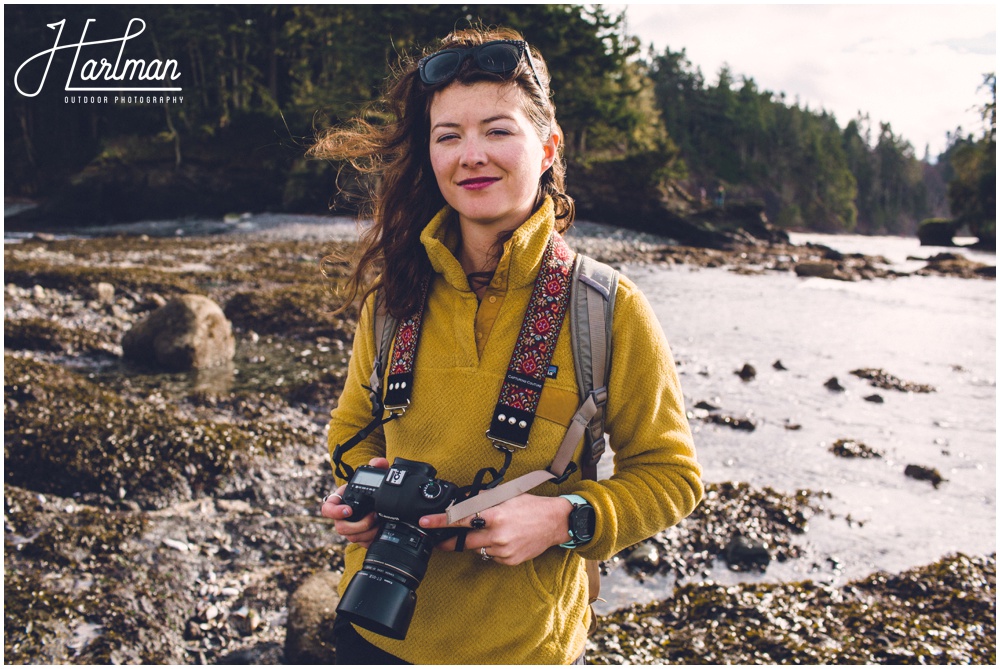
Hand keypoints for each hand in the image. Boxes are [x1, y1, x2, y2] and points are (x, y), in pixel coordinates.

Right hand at [321, 457, 389, 548]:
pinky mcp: (359, 537)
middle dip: (358, 525)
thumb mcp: (372, 476)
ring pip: (351, 538)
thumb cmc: (368, 488)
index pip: (328, 509)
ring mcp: (349, 528)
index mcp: (339, 501)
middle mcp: (341, 517)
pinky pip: (361, 543)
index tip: (348, 510)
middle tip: (373, 517)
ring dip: (367, 532)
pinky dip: (371, 539)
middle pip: (340, 528)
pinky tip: (380, 532)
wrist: (376, 501)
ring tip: (379, 523)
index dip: (335, 512)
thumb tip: (380, 462)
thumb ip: (376, 466)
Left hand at [418, 494, 572, 565]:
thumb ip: (483, 499)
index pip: (460, 519)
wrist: (554, 522)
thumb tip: (464, 500)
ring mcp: (503, 550)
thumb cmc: (531, 506)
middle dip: (450, 542)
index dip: (440, 522)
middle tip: (440, 540)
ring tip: (490, 532)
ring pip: (478, 549)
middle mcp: (497, 535)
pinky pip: (491, 556)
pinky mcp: (509, 561)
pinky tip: (503, 540)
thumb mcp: (506, 496)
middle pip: (464, 542)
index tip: (425, 523)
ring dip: (477, 542)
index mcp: (494, 515)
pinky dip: (491, 549)